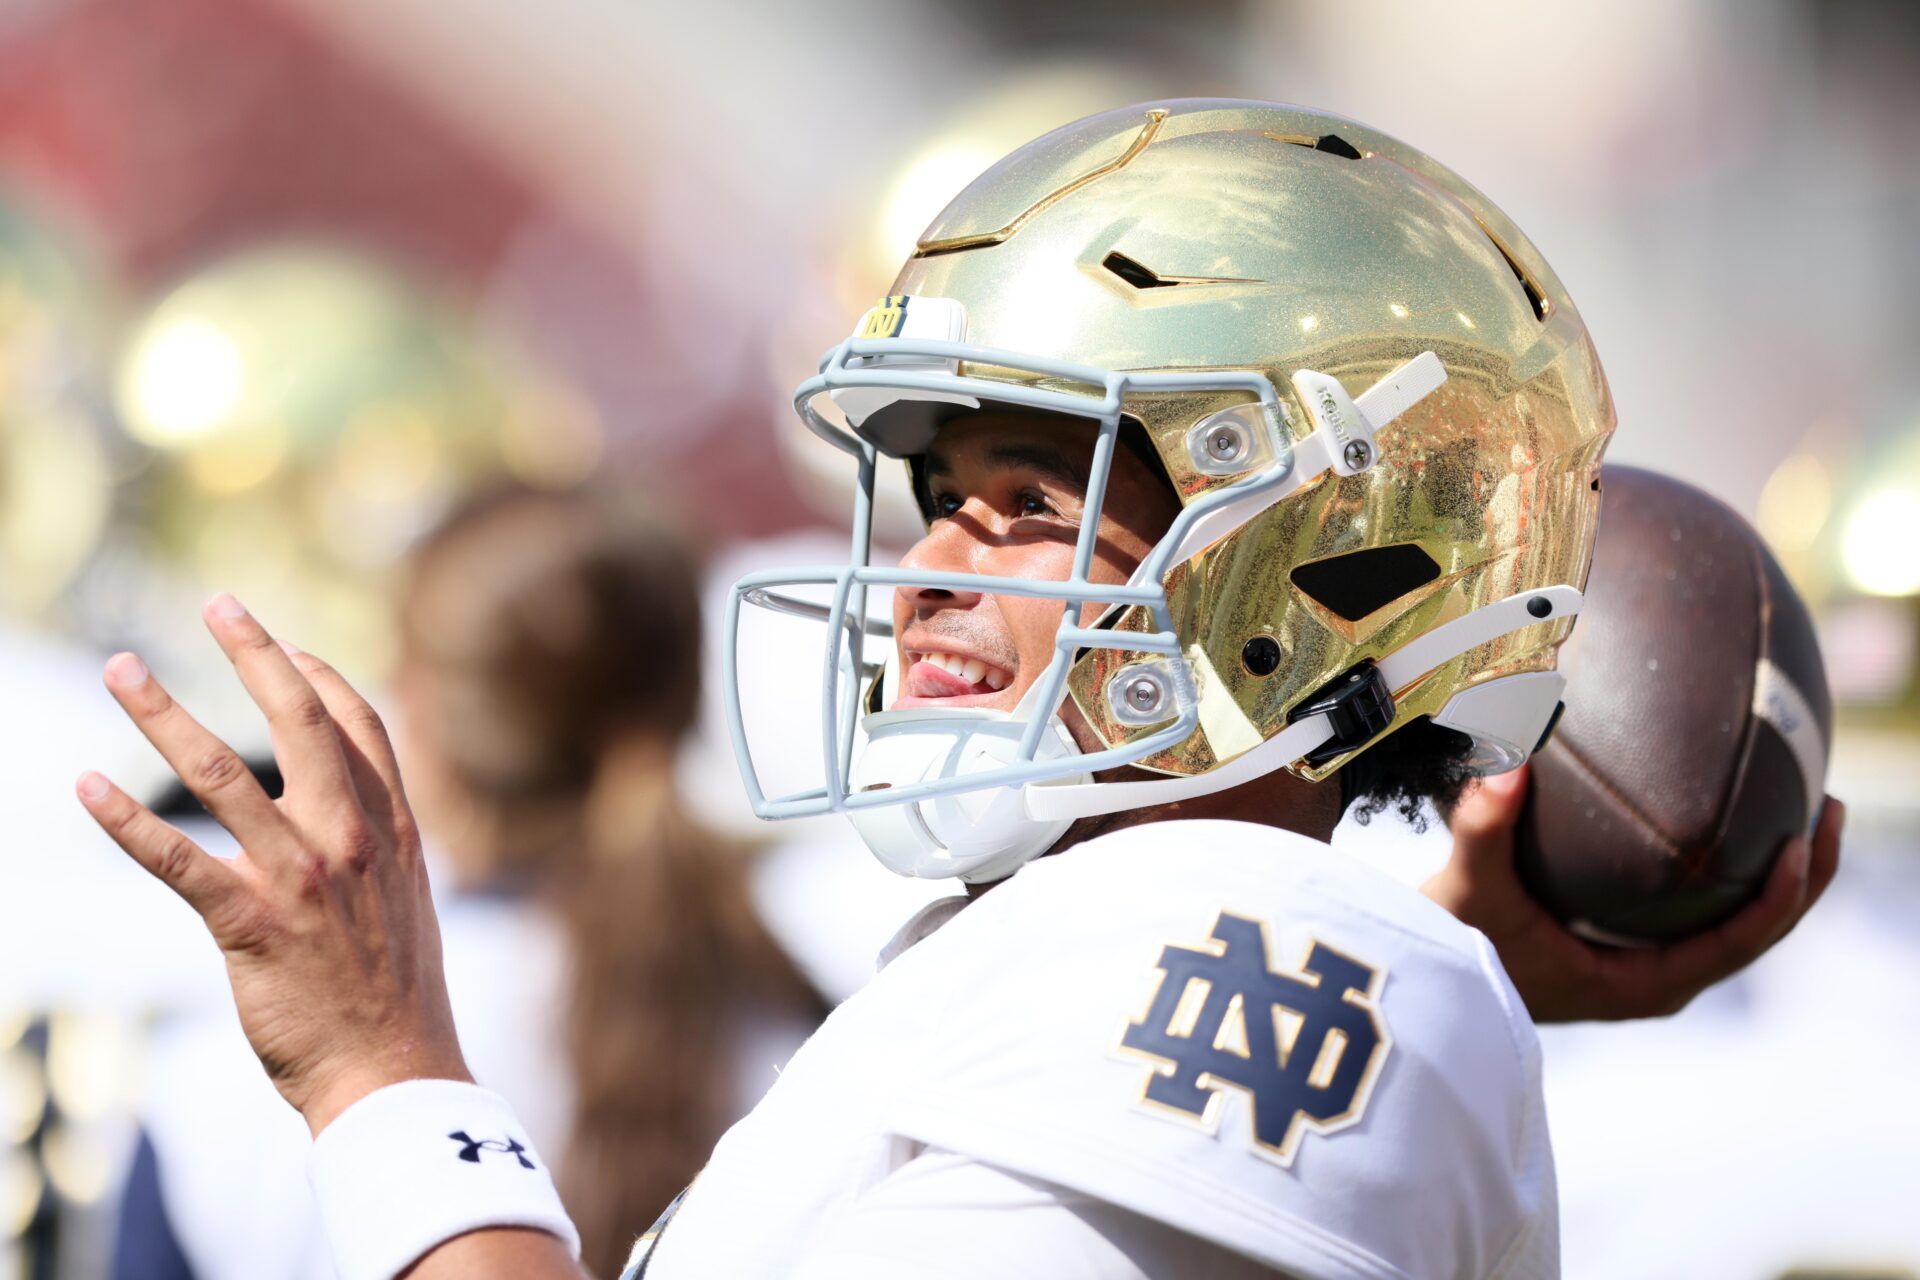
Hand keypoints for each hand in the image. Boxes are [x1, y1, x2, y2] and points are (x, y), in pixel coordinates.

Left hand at [77, 594, 470, 1132]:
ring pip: (226, 774)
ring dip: (164, 715)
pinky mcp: (252, 925)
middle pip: (301, 721)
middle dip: (256, 654)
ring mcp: (302, 878)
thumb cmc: (396, 997)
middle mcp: (351, 839)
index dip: (319, 674)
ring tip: (122, 670)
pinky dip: (126, 820)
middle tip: (217, 605)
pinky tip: (86, 787)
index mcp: (394, 830)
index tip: (282, 642)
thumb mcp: (409, 903)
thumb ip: (383, 849)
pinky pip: (177, 860)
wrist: (395, 1073)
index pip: (360, 726)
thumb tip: (364, 819)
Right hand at [1421, 763, 1843, 1022]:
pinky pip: (1708, 911)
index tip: (1799, 842)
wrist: (1433, 977)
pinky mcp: (1636, 946)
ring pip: (1738, 923)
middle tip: (1828, 806)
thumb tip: (1509, 766)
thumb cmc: (1457, 943)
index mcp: (1642, 984)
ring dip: (1776, 873)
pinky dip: (1733, 871)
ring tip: (1803, 806)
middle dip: (1803, 875)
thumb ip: (1486, 829)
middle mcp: (1658, 979)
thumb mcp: (1470, 888)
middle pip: (1757, 932)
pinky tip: (1732, 821)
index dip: (1779, 897)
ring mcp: (1651, 965)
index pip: (1737, 944)